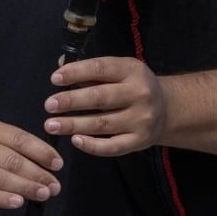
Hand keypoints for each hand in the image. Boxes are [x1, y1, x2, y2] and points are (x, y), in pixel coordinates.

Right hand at [0, 118, 62, 209]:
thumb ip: (8, 147)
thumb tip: (45, 161)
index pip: (20, 139)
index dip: (42, 152)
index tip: (58, 164)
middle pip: (13, 160)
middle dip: (38, 174)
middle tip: (55, 185)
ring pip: (1, 177)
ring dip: (26, 187)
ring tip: (43, 194)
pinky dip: (2, 199)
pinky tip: (17, 202)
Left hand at [43, 55, 166, 156]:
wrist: (167, 109)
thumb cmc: (133, 87)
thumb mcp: (120, 71)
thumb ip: (92, 71)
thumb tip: (60, 70)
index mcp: (132, 70)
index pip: (101, 69)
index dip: (76, 73)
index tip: (55, 79)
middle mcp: (139, 94)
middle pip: (100, 97)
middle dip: (71, 101)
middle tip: (49, 105)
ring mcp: (141, 119)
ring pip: (102, 123)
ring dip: (73, 125)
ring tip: (52, 125)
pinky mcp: (139, 140)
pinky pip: (112, 146)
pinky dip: (92, 145)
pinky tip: (75, 140)